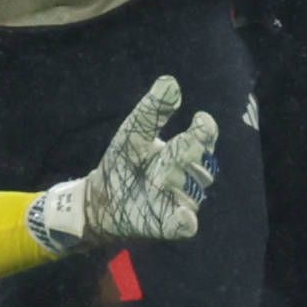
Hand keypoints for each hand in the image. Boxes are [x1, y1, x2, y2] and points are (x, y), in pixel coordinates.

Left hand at [27, 76, 218, 251]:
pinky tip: (182, 215)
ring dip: (175, 183)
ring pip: (193, 191)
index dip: (205, 130)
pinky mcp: (169, 224)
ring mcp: (181, 201)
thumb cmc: (123, 161)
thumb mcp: (134, 132)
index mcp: (184, 151)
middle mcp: (188, 176)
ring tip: (153, 180)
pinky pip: (186, 224)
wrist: (101, 195)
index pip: (205, 138)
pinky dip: (185, 220)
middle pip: (201, 164)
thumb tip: (170, 82)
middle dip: (185, 156)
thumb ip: (152, 111)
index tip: (200, 119)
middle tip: (167, 154)